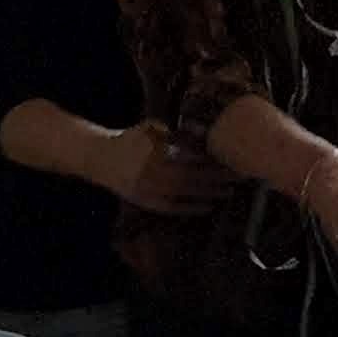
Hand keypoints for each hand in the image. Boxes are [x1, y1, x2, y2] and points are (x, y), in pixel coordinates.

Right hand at [104, 125, 227, 217]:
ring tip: (229, 192)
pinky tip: (208, 207)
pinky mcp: (144, 201)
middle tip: (239, 176)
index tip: (229, 158)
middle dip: (216, 176)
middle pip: (191, 175)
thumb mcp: (149, 128)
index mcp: (154, 151)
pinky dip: (190, 208)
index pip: (189, 155)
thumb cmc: (130, 139)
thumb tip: (200, 129)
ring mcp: (148, 188)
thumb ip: (171, 130)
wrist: (99, 157)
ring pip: (184, 192)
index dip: (211, 158)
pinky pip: (171, 207)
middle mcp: (151, 171)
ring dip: (208, 193)